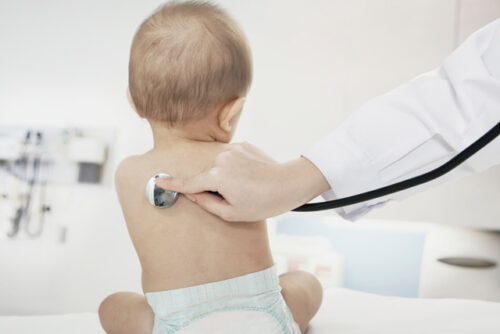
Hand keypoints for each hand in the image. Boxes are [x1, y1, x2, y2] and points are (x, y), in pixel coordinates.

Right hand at [155, 142, 329, 220]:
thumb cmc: (262, 203)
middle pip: (206, 174)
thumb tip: (192, 193)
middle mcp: (220, 158)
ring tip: (246, 186)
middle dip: (213, 186)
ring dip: (224, 175)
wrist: (288, 184)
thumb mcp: (231, 213)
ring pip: (218, 165)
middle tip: (237, 196)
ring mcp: (232, 149)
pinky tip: (250, 176)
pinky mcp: (243, 145)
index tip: (158, 181)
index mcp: (216, 176)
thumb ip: (206, 203)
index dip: (172, 184)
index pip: (189, 183)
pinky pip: (230, 158)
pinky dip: (235, 167)